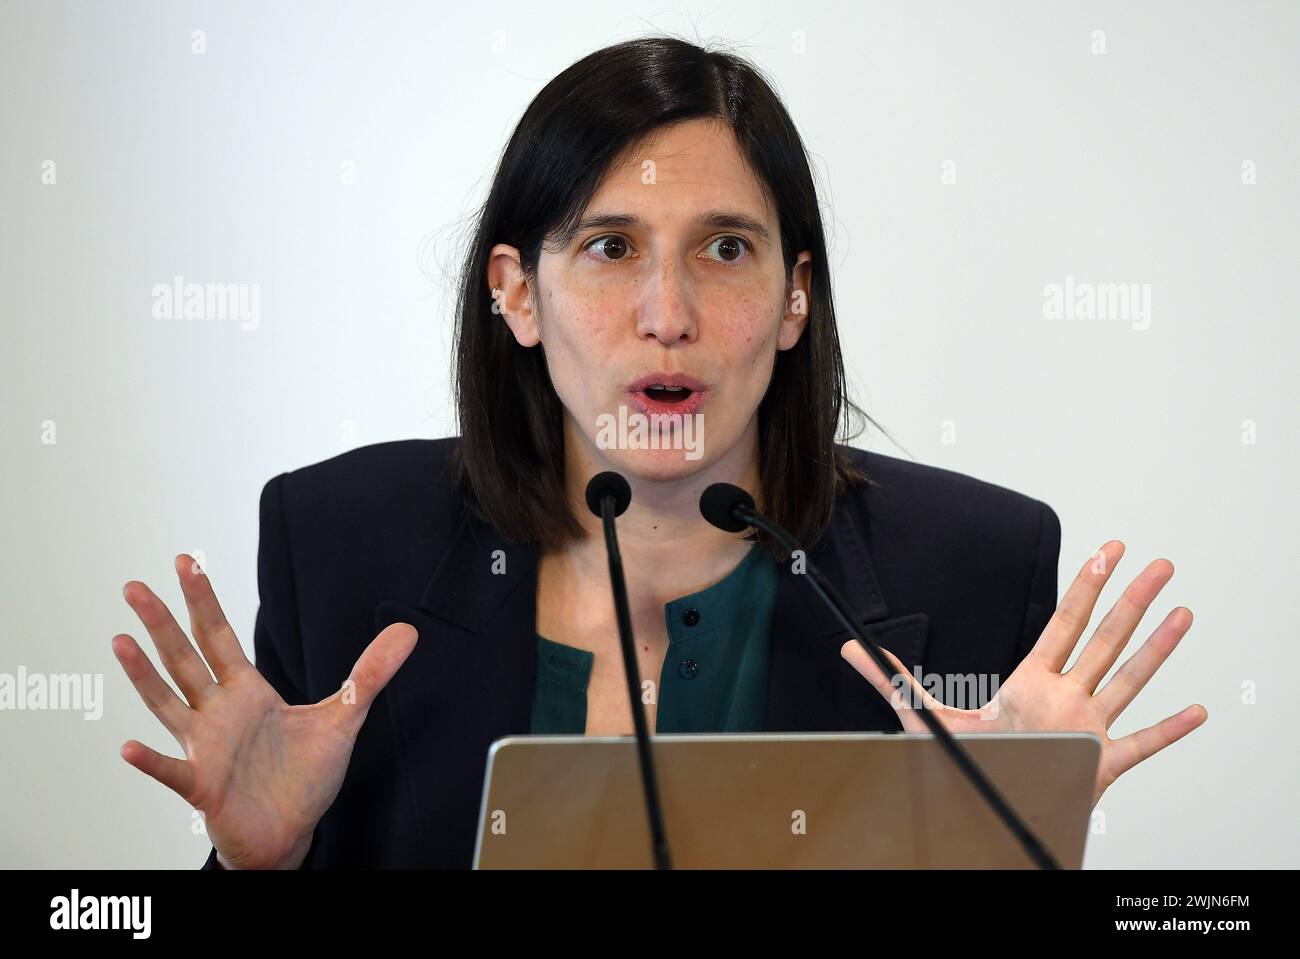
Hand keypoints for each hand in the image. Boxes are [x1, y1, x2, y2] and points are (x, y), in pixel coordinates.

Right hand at [113, 554, 417, 867]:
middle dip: (161, 623)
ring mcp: (205, 748)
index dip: (203, 600)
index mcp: (246, 691)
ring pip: (168, 704)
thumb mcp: (344, 717)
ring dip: (144, 676)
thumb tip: (408, 631)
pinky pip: (172, 772)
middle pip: (185, 659)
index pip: (219, 635)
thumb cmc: (304, 776)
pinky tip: (128, 748)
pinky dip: (151, 762)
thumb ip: (370, 674)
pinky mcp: (203, 787)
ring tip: (121, 642)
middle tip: (134, 586)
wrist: (291, 832)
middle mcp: (218, 713)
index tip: (184, 562)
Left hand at [840, 541, 1206, 806]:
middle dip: (1133, 600)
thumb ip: (891, 679)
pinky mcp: (1099, 764)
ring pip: (1130, 680)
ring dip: (1159, 648)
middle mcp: (1065, 698)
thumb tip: (849, 647)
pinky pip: (1142, 745)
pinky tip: (1198, 710)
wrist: (984, 803)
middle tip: (1160, 563)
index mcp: (1031, 682)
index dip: (1086, 585)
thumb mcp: (924, 715)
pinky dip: (1170, 731)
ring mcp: (1086, 728)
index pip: (1064, 623)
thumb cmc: (965, 759)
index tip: (1107, 551)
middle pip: (1105, 639)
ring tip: (1184, 612)